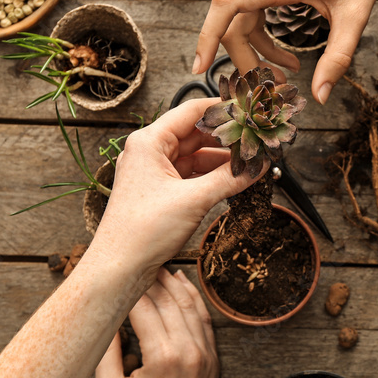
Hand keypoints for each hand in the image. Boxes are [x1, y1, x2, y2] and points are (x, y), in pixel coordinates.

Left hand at [92, 98, 257, 272]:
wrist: (119, 268)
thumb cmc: (142, 231)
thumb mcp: (193, 200)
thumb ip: (229, 179)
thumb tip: (258, 165)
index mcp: (149, 142)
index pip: (192, 111)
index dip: (223, 109)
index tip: (250, 111)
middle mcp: (150, 151)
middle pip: (196, 133)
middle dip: (228, 138)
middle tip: (257, 140)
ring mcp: (155, 171)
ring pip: (196, 156)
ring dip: (223, 160)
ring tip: (251, 162)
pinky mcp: (161, 191)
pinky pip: (192, 175)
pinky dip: (213, 177)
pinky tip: (234, 180)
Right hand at [95, 268, 218, 377]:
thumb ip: (107, 351)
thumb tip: (106, 319)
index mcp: (163, 356)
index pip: (144, 308)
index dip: (130, 290)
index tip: (118, 276)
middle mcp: (189, 350)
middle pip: (169, 302)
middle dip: (153, 280)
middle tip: (139, 263)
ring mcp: (206, 355)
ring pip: (191, 307)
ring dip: (176, 285)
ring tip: (161, 268)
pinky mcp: (214, 361)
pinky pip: (205, 322)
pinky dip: (195, 302)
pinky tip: (184, 289)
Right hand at [194, 0, 377, 103]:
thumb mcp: (354, 15)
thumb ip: (336, 58)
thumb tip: (319, 97)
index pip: (226, 6)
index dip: (207, 37)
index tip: (199, 67)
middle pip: (232, 25)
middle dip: (248, 62)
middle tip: (274, 90)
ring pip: (242, 22)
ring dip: (258, 53)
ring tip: (286, 77)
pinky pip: (252, 12)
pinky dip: (264, 38)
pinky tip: (288, 57)